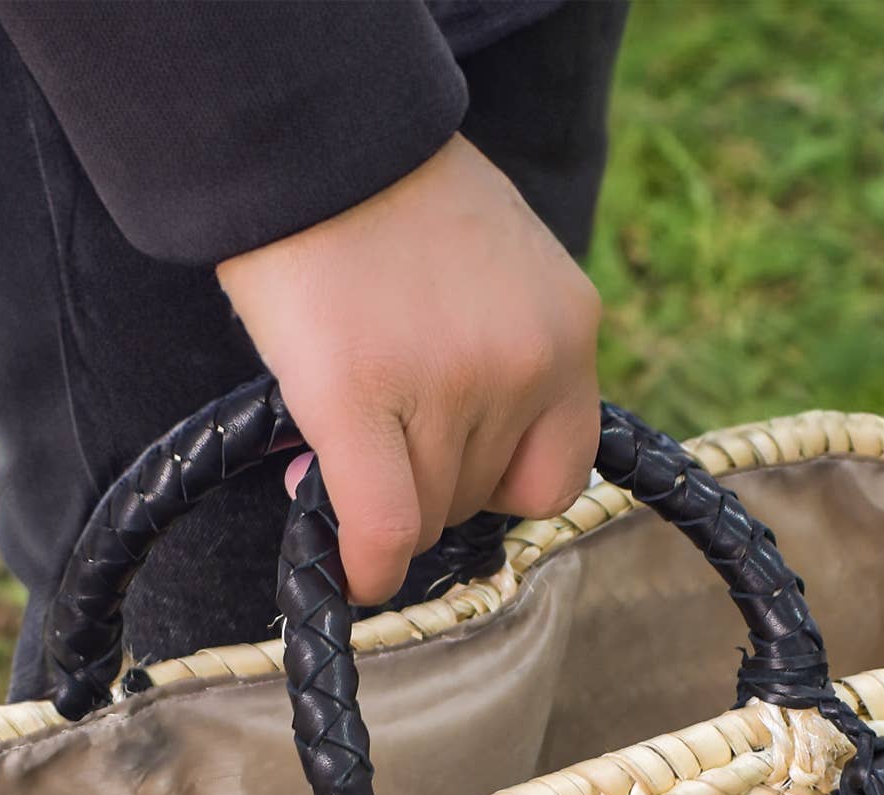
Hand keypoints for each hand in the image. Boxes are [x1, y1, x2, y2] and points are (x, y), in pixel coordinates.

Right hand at [217, 135, 601, 604]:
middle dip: (423, 481)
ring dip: (381, 496)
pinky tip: (348, 571)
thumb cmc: (390, 198)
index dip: (497, 486)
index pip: (557, 472)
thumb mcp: (493, 270)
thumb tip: (431, 475)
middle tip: (373, 431)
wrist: (316, 134)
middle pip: (479, 498)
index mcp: (567, 326)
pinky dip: (365, 562)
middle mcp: (525, 362)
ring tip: (341, 427)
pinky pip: (381, 523)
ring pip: (424, 513)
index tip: (449, 469)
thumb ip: (493, 359)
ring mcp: (449, 382)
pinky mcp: (360, 395)